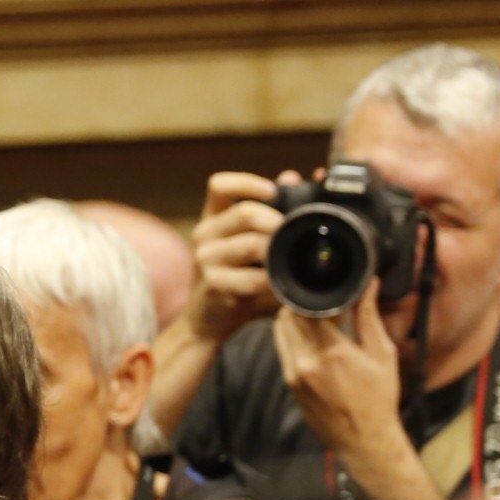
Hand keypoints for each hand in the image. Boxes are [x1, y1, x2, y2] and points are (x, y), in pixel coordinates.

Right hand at [186, 171, 292, 342]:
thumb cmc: (239, 282)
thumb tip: (292, 177)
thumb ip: (274, 212)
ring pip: (251, 244)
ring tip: (290, 263)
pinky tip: (280, 287)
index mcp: (213, 219)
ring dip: (278, 253)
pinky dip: (273, 282)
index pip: (220, 186)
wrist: (210, 322)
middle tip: (295, 236)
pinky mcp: (213, 284)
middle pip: (244, 212)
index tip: (273, 191)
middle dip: (277, 222)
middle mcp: (204, 234)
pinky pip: (254, 277)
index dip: (247, 183)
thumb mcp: (257, 245)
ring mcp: (205, 259)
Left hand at [272, 289, 406, 461]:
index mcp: (332, 351)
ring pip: (280, 330)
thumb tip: (369, 284)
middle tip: (318, 298)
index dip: (315, 293)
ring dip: (292, 317)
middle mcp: (306, 361)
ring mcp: (293, 374)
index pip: (308, 308)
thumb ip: (369, 317)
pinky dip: (292, 336)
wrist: (363, 440)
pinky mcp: (289, 383)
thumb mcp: (381, 354)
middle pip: (288, 316)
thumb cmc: (379, 398)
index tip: (326, 287)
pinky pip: (283, 349)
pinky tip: (310, 335)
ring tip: (313, 314)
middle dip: (301, 303)